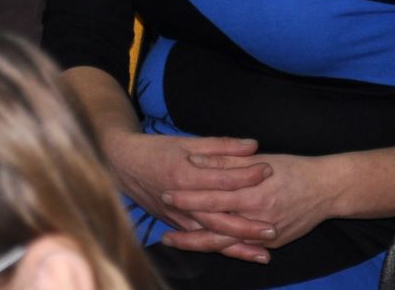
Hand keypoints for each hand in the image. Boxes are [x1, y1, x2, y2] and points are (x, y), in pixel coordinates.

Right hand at [102, 128, 268, 252]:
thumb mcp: (186, 142)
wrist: (120, 163)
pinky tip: (241, 253)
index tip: (269, 171)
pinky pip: (201, 240)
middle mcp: (181, 199)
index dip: (247, 174)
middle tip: (274, 228)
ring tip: (264, 252)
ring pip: (210, 235)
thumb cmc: (155, 149)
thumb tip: (253, 146)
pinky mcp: (175, 224)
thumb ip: (220, 146)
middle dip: (247, 225)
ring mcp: (177, 215)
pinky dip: (222, 248)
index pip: (222, 178)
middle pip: (218, 217)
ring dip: (237, 245)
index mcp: (184, 174)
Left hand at [162, 153, 342, 262]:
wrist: (328, 189)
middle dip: (188, 230)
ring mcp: (267, 233)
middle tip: (163, 231)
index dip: (188, 197)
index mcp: (252, 192)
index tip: (166, 195)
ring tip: (175, 242)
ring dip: (200, 244)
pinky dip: (224, 248)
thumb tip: (195, 161)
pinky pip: (243, 248)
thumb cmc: (291, 169)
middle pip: (216, 226)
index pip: (213, 197)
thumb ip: (225, 161)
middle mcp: (258, 216)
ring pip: (227, 242)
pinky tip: (204, 247)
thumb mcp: (257, 159)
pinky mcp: (274, 243)